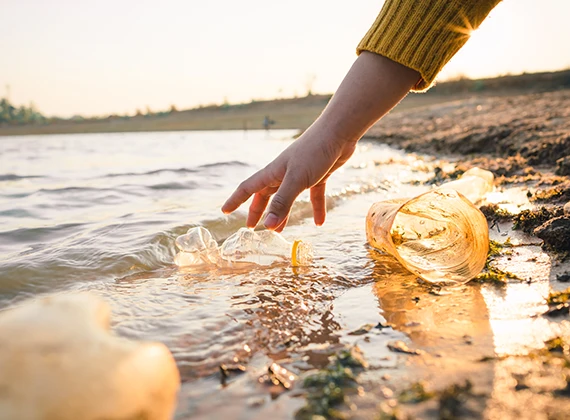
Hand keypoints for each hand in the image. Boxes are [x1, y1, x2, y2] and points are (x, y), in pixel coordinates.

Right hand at [222, 128, 356, 231]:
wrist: (339, 131)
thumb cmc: (314, 151)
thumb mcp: (296, 180)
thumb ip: (282, 202)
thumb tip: (268, 225)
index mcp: (273, 172)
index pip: (247, 188)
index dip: (235, 200)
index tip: (224, 211)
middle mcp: (283, 173)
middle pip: (266, 195)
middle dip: (258, 211)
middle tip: (252, 227)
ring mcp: (301, 174)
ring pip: (287, 198)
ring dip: (283, 213)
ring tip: (279, 229)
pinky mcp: (318, 175)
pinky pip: (314, 195)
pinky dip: (316, 208)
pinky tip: (320, 222)